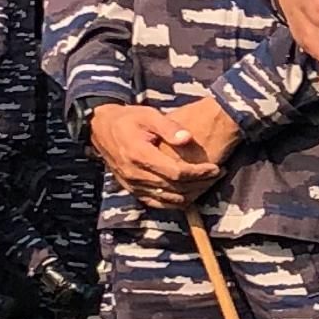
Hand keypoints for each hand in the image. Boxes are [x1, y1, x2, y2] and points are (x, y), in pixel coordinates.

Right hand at [93, 96, 236, 206]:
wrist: (101, 129)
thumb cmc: (128, 119)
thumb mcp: (148, 115)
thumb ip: (169, 126)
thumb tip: (187, 138)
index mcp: (140, 155)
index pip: (176, 173)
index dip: (199, 173)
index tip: (215, 168)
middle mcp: (135, 174)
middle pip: (175, 189)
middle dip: (199, 184)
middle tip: (217, 175)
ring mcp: (132, 185)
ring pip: (167, 199)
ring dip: (190, 195)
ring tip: (207, 184)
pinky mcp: (132, 190)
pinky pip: (156, 203)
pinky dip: (175, 202)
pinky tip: (189, 194)